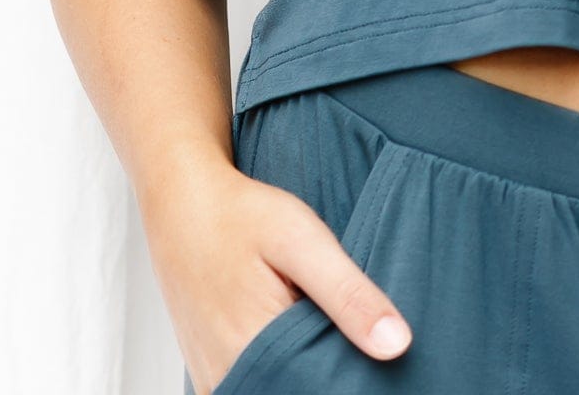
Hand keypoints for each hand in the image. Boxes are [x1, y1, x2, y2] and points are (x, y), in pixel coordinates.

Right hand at [141, 158, 413, 393]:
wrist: (181, 203)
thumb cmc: (240, 215)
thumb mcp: (302, 240)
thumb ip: (348, 294)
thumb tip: (397, 345)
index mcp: (255, 351)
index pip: (323, 390)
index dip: (352, 375)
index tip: (370, 351)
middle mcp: (229, 377)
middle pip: (299, 392)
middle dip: (327, 372)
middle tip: (339, 327)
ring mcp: (215, 379)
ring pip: (275, 390)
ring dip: (302, 371)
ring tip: (315, 325)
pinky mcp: (209, 373)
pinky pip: (252, 385)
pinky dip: (277, 371)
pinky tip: (291, 336)